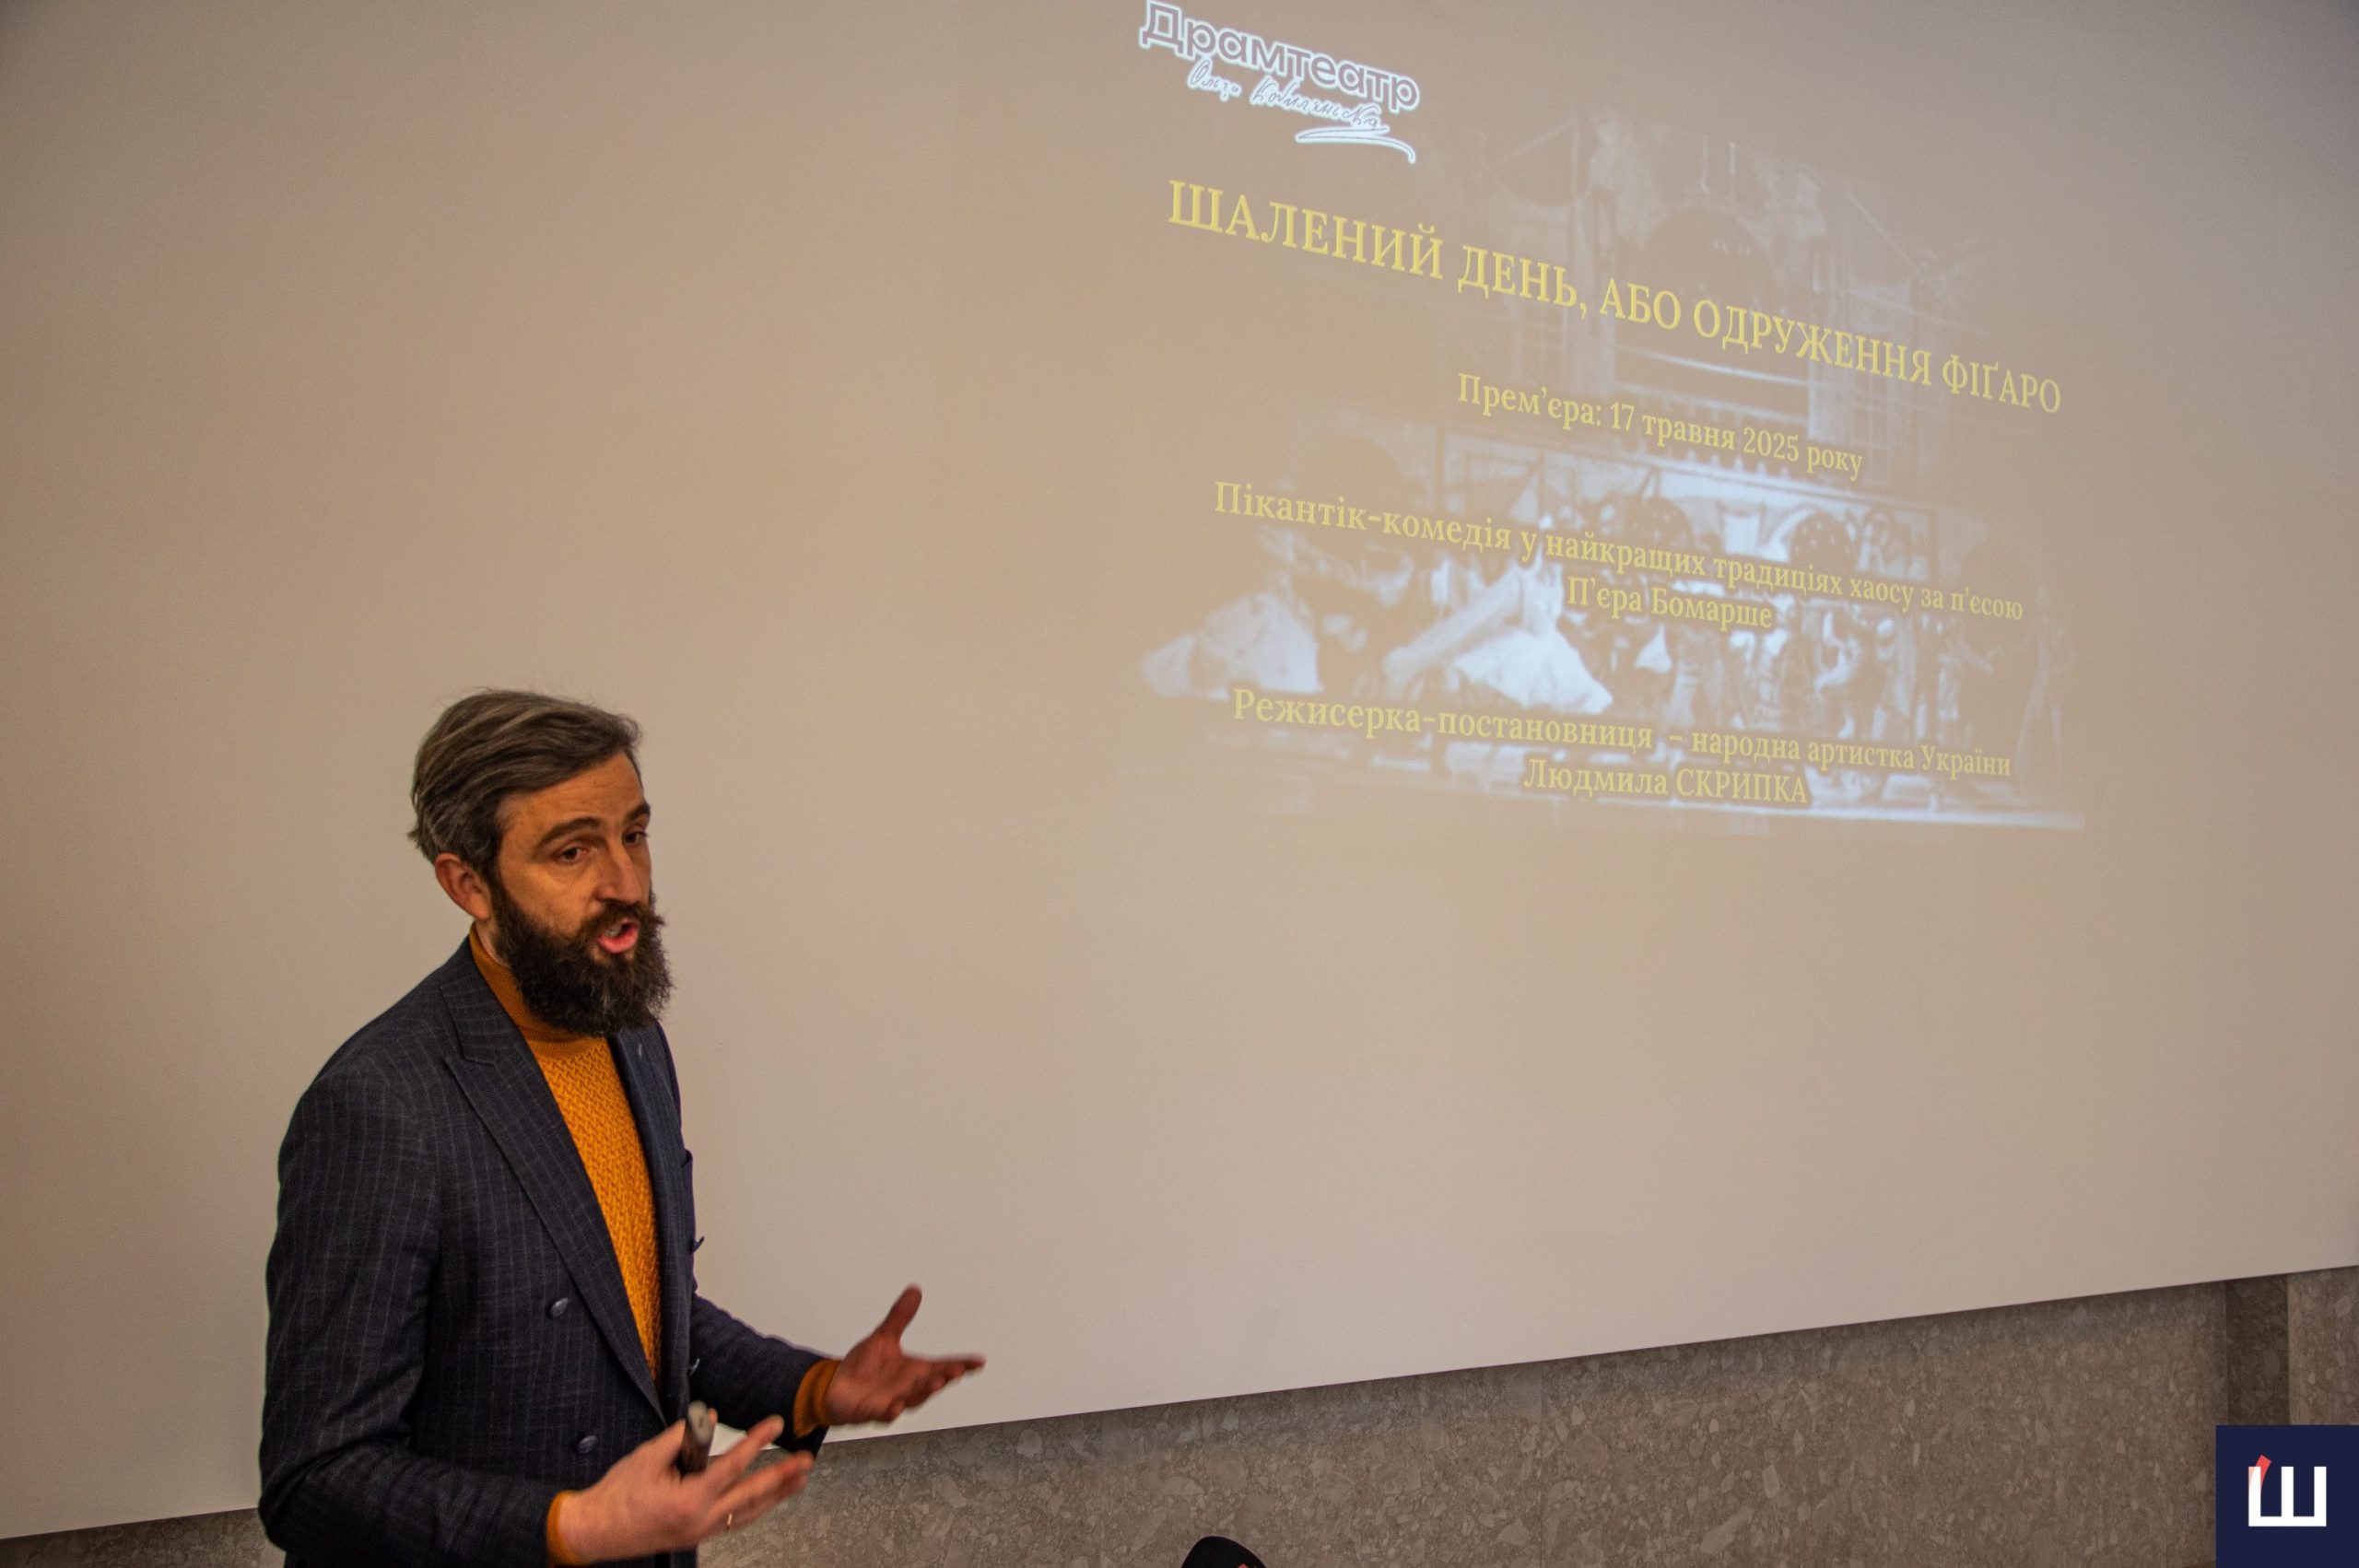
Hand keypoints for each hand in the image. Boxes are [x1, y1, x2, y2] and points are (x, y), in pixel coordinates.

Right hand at [554, 1415, 809, 1562]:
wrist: (595, 1531)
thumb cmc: (617, 1494)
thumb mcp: (647, 1457)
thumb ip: (682, 1437)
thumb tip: (708, 1418)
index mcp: (689, 1500)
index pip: (732, 1465)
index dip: (756, 1442)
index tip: (775, 1424)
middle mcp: (701, 1520)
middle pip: (751, 1496)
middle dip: (782, 1477)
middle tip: (806, 1460)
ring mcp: (700, 1532)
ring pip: (748, 1513)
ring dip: (775, 1495)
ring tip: (799, 1480)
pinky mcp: (696, 1536)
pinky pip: (734, 1521)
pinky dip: (753, 1508)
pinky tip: (766, 1499)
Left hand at [824, 1285, 984, 1424]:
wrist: (836, 1387)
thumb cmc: (865, 1366)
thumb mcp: (884, 1337)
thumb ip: (900, 1317)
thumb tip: (915, 1289)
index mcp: (915, 1370)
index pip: (943, 1367)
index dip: (962, 1365)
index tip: (980, 1361)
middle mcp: (909, 1388)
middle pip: (932, 1383)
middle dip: (945, 1377)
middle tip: (957, 1370)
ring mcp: (893, 1401)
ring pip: (913, 1399)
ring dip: (925, 1392)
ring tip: (937, 1383)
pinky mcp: (872, 1412)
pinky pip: (884, 1414)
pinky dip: (892, 1411)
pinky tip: (897, 1406)